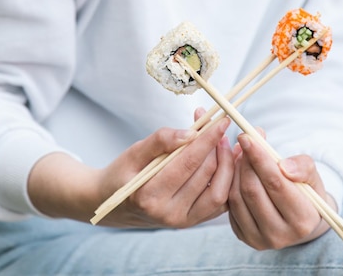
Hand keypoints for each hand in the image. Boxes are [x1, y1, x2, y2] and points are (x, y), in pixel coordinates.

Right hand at [28, 109, 234, 228]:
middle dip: (218, 147)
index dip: (207, 139)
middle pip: (206, 175)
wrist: (114, 204)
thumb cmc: (123, 174)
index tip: (221, 120)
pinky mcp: (193, 222)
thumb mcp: (134, 152)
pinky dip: (228, 181)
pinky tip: (228, 161)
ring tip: (225, 142)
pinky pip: (219, 203)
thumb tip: (191, 133)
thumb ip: (161, 140)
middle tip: (220, 127)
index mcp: (149, 196)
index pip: (187, 163)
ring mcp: (183, 222)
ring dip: (227, 164)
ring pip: (218, 191)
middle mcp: (168, 214)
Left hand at [228, 133, 333, 249]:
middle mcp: (281, 235)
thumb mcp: (312, 175)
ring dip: (235, 171)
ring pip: (238, 198)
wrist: (299, 218)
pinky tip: (237, 172)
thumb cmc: (306, 191)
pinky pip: (230, 206)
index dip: (259, 158)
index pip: (276, 183)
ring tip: (242, 155)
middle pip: (253, 190)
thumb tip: (284, 166)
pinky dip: (230, 184)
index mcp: (303, 220)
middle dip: (245, 161)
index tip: (247, 136)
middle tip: (244, 141)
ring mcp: (260, 239)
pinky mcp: (244, 237)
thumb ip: (303, 167)